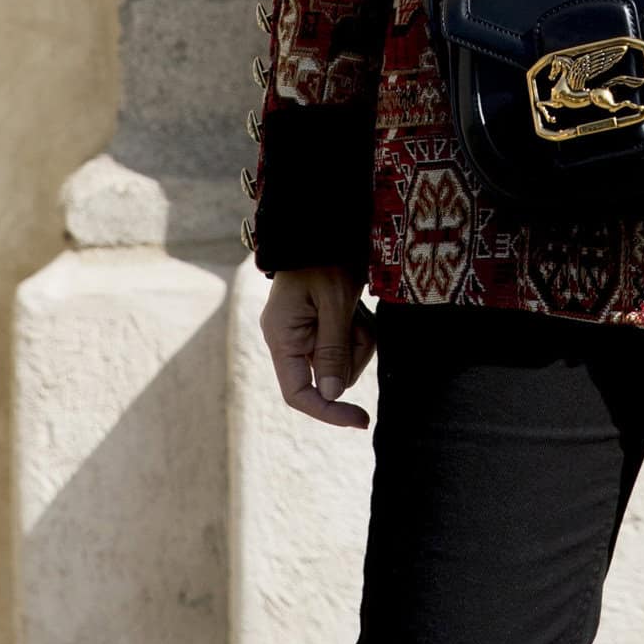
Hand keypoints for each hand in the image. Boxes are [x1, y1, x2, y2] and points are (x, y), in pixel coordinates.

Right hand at [260, 267, 376, 429]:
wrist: (323, 223)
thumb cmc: (325, 257)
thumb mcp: (334, 301)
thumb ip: (333, 349)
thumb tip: (332, 395)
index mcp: (282, 337)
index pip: (298, 393)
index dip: (328, 412)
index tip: (361, 420)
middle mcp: (290, 339)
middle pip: (330, 375)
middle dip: (354, 354)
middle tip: (360, 320)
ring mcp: (306, 332)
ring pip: (344, 360)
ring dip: (360, 338)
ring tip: (357, 306)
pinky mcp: (322, 324)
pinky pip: (348, 342)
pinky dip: (360, 329)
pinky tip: (357, 305)